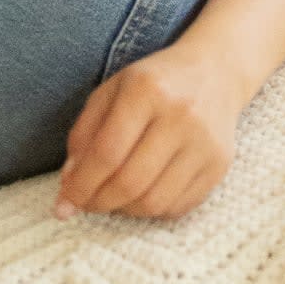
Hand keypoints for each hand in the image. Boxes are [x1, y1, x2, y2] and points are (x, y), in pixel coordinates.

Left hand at [56, 41, 244, 222]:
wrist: (215, 72)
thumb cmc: (154, 83)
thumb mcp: (111, 91)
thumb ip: (84, 133)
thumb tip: (70, 184)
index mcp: (147, 90)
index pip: (107, 153)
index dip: (81, 185)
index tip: (64, 203)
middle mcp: (180, 116)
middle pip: (130, 182)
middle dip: (99, 203)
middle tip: (86, 204)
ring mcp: (205, 143)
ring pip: (154, 202)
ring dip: (124, 210)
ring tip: (112, 199)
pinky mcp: (220, 165)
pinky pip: (178, 207)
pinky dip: (152, 211)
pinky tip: (141, 196)